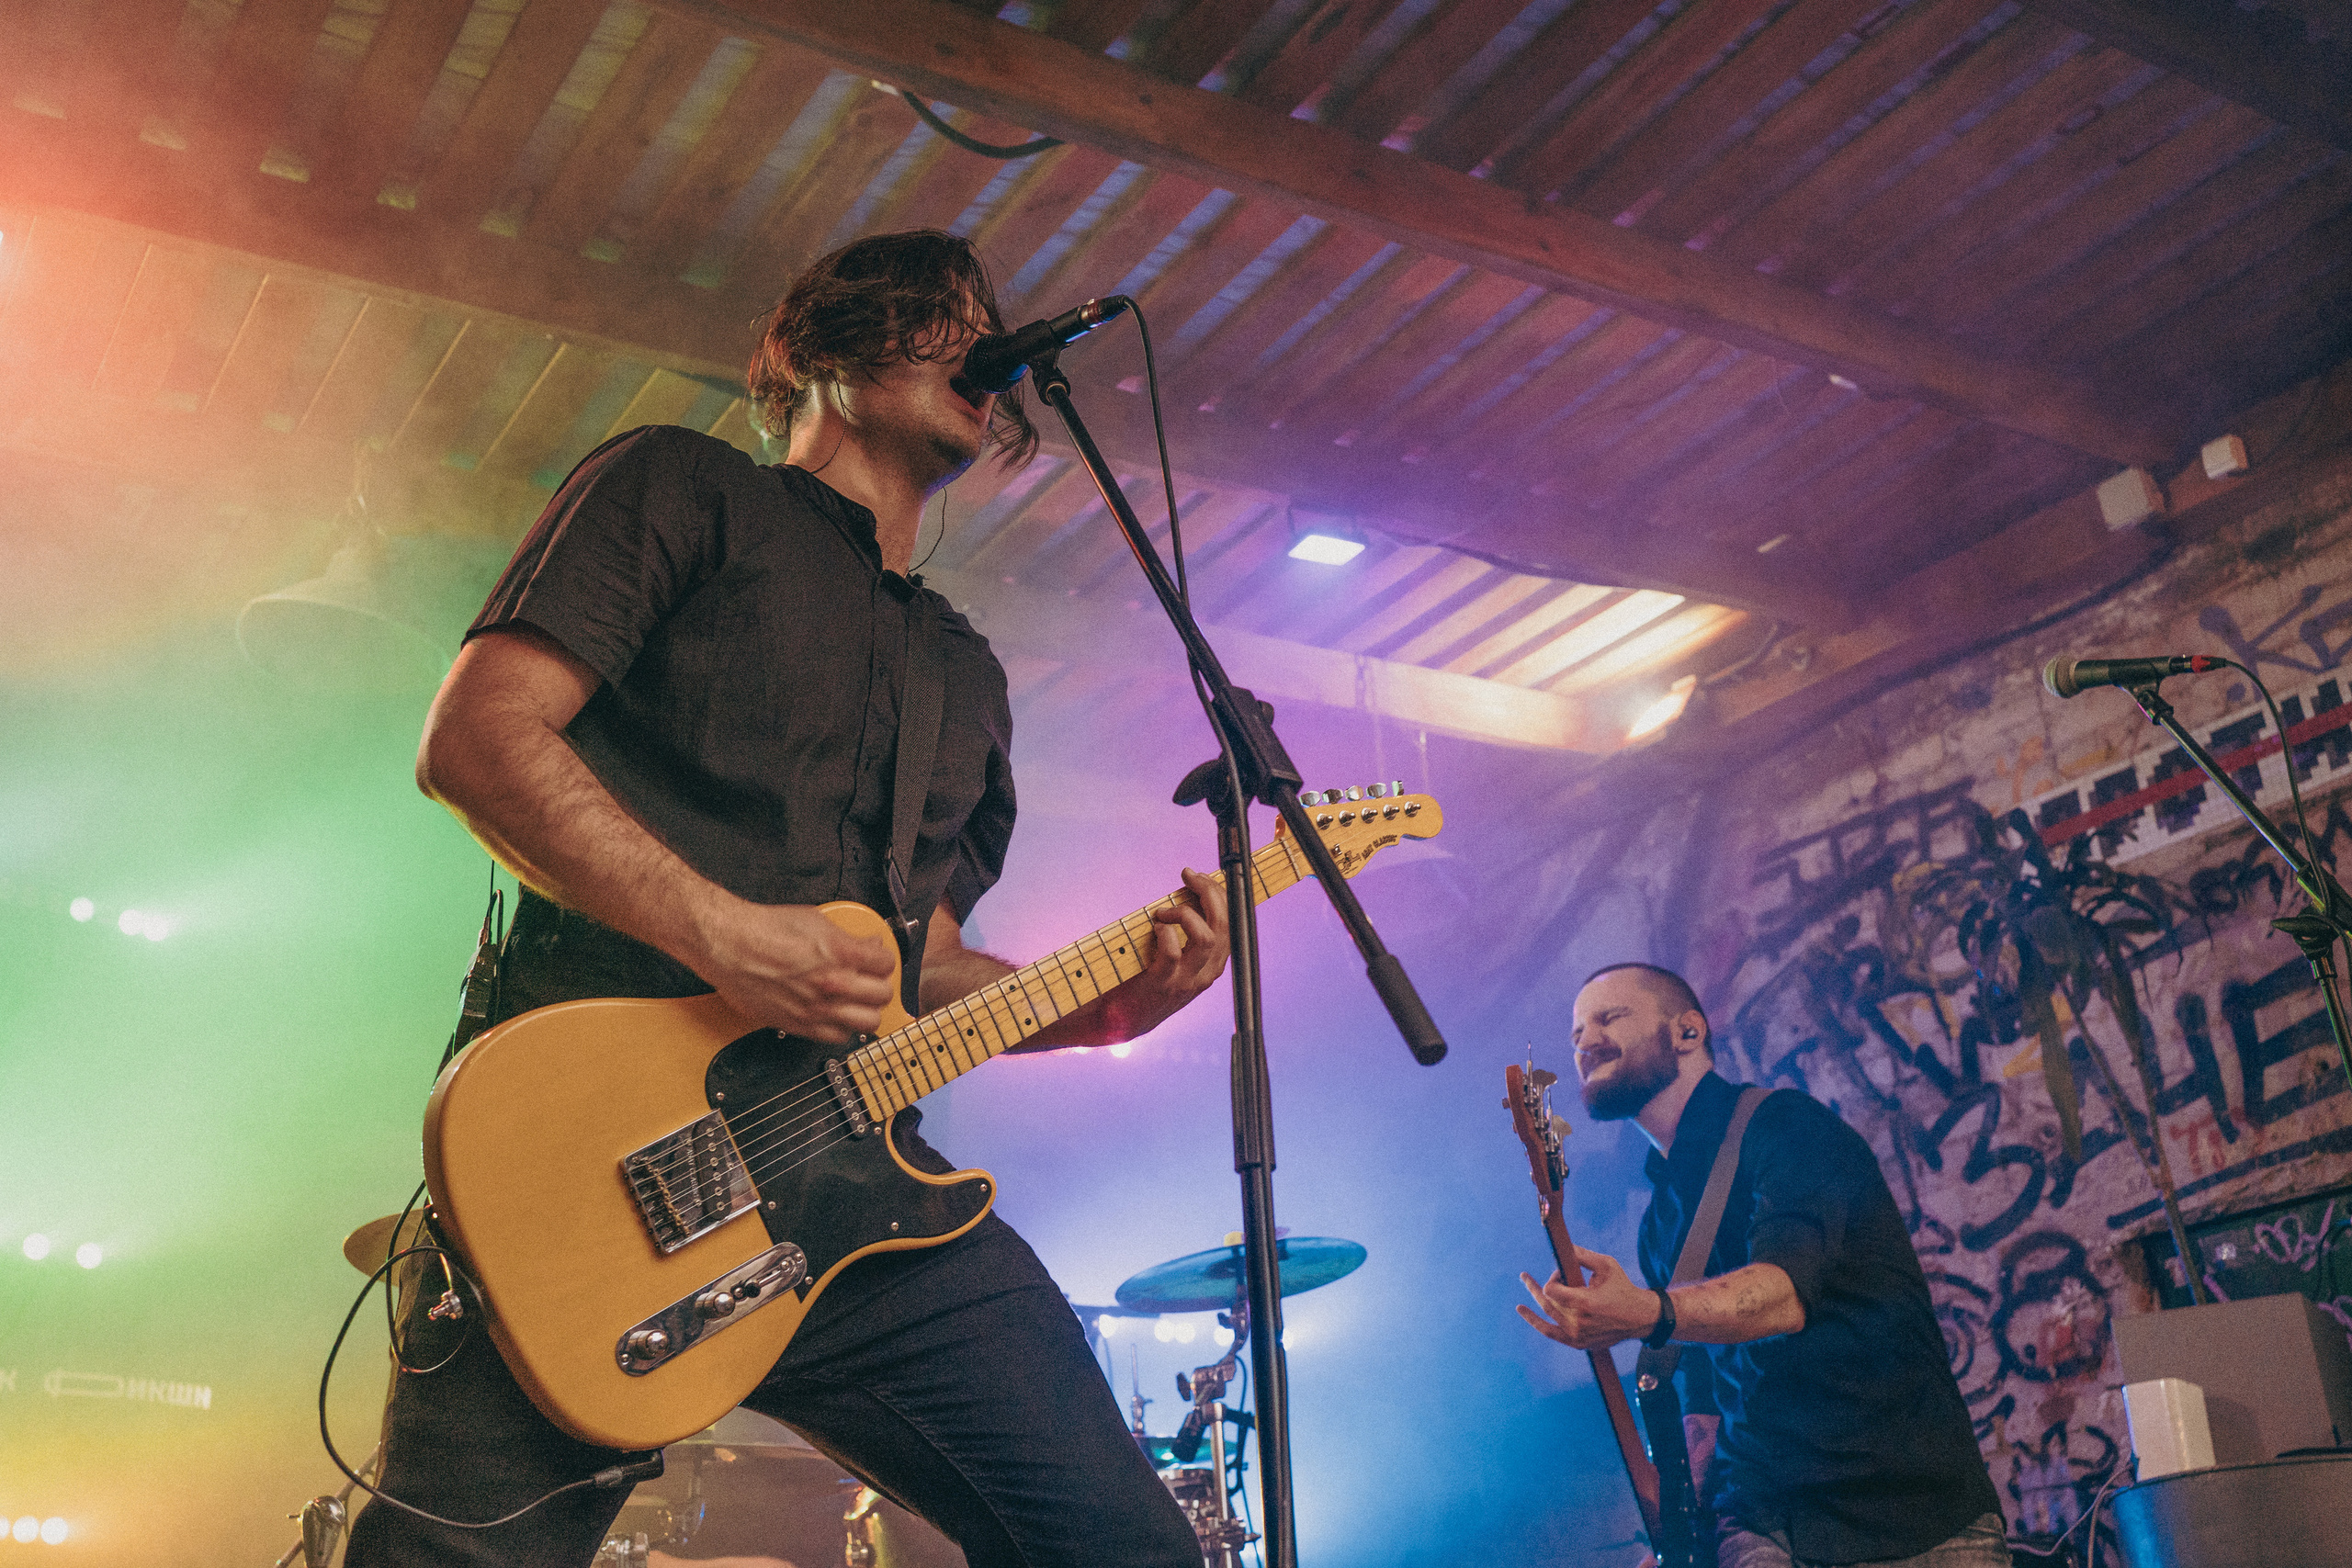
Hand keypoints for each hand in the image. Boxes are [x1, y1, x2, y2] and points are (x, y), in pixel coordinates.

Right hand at [692, 897, 896, 1043]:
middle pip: (882, 995)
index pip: (886, 963)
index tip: (877, 959)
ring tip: (859, 1002)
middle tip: (871, 980)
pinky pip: (836, 1038)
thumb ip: (847, 938)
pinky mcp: (799, 1025)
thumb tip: (866, 945)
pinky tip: (837, 1016)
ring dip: (867, 1010)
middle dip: (880, 985)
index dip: (883, 959)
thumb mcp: (815, 921)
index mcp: (841, 954)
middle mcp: (834, 985)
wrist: (729, 946)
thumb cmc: (764, 930)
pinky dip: (842, 1028)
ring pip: (867, 1023)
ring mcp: (817, 1009)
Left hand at [1114, 866, 1231, 1034]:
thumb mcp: (1179, 957)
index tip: (1199, 876)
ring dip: (1185, 914)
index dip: (1219, 894)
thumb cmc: (1148, 978)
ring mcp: (1187, 980)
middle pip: (1224, 924)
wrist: (1125, 1019)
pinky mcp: (1164, 984)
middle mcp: (1207, 972)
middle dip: (1210, 892)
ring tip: (1164, 911)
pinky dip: (1164, 932)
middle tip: (1189, 877)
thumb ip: (1187, 933)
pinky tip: (1155, 927)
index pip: (1232, 922)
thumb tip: (1189, 893)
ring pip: (1206, 937)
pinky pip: (1172, 952)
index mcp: (1214, 963)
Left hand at [1515, 1245, 1662, 1349]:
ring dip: (1532, 1304)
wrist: (1640, 1318)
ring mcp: (1578, 1336)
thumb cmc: (1623, 1289)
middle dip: (1534, 1287)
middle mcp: (1579, 1322)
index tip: (1563, 1273)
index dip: (1553, 1278)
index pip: (1552, 1291)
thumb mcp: (1606, 1265)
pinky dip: (1537, 1323)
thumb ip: (1582, 1256)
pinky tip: (1525, 1313)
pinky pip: (1552, 1334)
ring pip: (1548, 1317)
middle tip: (1523, 1276)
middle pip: (1546, 1303)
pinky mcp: (1579, 1343)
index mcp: (1585, 1303)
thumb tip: (1561, 1248)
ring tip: (1521, 1295)